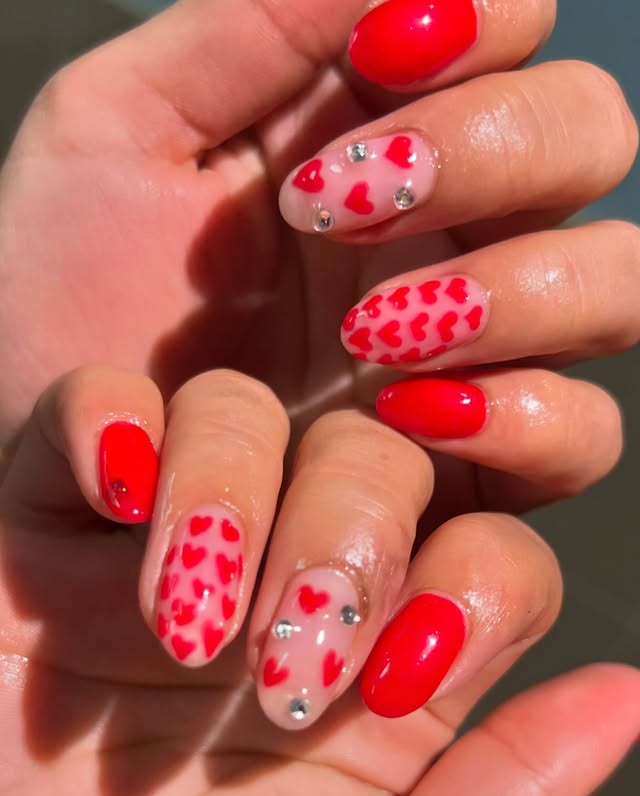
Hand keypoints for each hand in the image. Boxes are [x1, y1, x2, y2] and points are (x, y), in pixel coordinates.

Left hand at [0, 0, 637, 517]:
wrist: (60, 459)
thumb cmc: (67, 298)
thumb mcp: (122, 130)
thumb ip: (253, 22)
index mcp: (373, 128)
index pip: (513, 26)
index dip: (484, 21)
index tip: (380, 58)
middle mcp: (447, 227)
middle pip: (588, 137)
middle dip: (491, 152)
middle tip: (345, 205)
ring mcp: (476, 346)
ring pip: (613, 283)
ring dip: (516, 290)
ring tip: (372, 331)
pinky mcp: (477, 459)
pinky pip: (578, 433)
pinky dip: (521, 417)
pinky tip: (407, 414)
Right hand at [0, 364, 636, 793]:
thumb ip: (492, 786)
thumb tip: (619, 695)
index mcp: (377, 636)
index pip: (494, 546)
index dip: (480, 581)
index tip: (407, 666)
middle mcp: (294, 549)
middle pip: (384, 450)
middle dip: (351, 527)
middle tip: (293, 644)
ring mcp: (182, 508)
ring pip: (240, 408)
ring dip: (228, 493)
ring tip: (184, 622)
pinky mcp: (67, 487)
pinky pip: (100, 402)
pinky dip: (107, 427)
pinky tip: (109, 490)